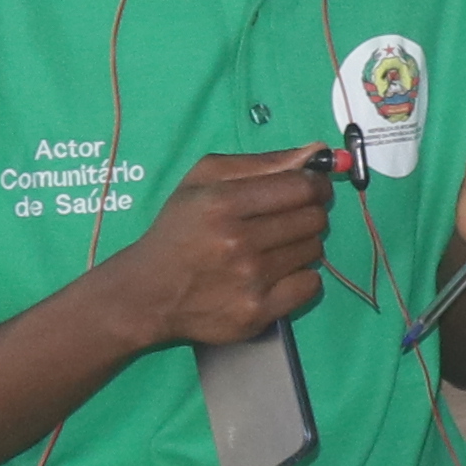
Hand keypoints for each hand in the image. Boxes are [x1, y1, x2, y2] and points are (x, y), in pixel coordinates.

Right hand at [108, 149, 329, 349]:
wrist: (148, 292)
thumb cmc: (178, 229)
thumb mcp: (204, 179)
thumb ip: (262, 162)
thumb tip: (316, 152)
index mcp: (224, 203)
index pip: (302, 188)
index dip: (316, 184)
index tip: (311, 188)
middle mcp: (239, 242)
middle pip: (313, 219)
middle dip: (310, 212)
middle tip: (291, 217)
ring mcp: (250, 281)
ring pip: (314, 251)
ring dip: (303, 244)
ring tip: (276, 246)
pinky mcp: (258, 312)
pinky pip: (311, 285)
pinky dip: (301, 277)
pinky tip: (277, 273)